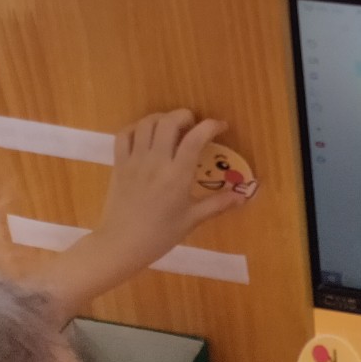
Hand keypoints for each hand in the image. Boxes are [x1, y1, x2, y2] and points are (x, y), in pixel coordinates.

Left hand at [95, 110, 246, 271]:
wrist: (120, 245)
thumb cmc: (159, 235)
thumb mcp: (192, 220)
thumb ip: (218, 204)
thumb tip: (242, 196)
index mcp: (177, 175)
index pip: (195, 138)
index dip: (210, 126)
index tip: (220, 127)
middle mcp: (156, 162)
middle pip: (169, 121)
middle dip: (185, 116)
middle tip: (193, 127)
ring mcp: (134, 160)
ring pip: (147, 123)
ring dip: (162, 119)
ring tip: (172, 129)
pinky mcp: (118, 164)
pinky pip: (125, 134)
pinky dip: (137, 128)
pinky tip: (146, 136)